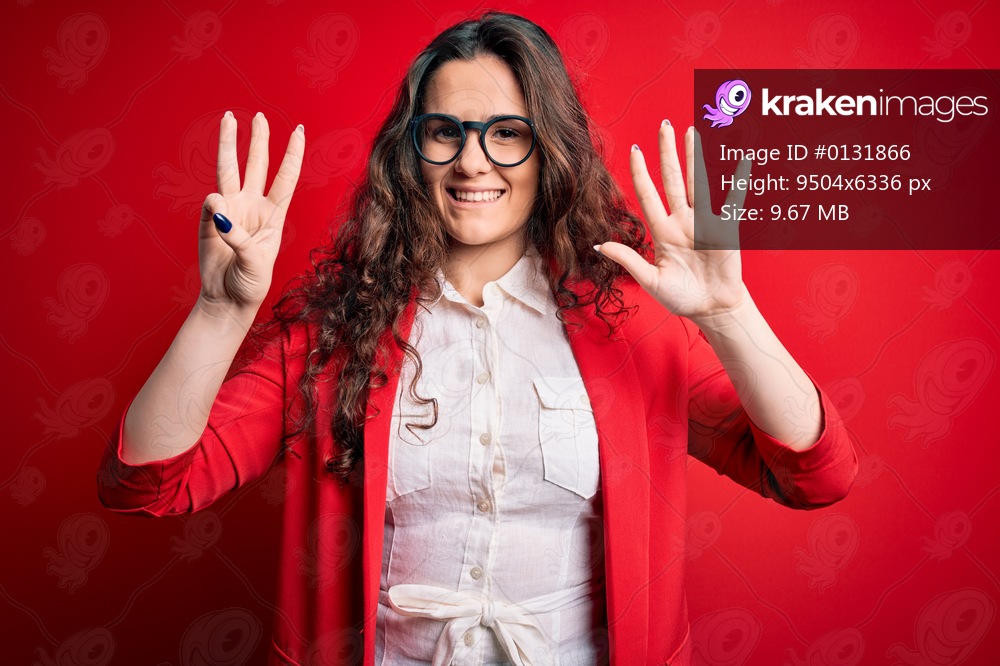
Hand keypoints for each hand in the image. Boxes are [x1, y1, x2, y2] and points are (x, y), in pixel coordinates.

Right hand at [198, 111, 304, 313]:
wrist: (227, 300)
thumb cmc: (250, 283)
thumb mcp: (255, 262)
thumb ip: (238, 236)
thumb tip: (216, 207)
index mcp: (274, 216)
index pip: (285, 179)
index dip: (292, 155)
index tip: (298, 130)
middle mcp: (253, 207)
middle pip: (257, 166)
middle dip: (259, 140)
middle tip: (258, 115)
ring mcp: (230, 211)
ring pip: (229, 171)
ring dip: (229, 145)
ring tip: (229, 119)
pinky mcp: (209, 220)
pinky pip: (210, 204)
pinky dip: (213, 207)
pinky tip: (218, 216)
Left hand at [597, 122, 750, 325]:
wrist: (713, 309)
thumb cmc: (682, 297)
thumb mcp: (651, 280)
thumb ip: (629, 260)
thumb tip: (599, 244)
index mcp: (662, 232)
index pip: (649, 195)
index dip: (641, 173)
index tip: (635, 150)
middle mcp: (682, 221)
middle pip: (673, 179)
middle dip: (668, 153)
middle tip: (664, 125)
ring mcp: (704, 222)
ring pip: (698, 182)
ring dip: (695, 157)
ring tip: (691, 132)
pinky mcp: (726, 228)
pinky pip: (731, 200)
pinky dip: (736, 180)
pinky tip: (739, 160)